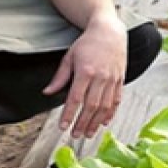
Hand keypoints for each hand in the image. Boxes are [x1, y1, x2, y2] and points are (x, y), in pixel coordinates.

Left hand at [45, 18, 126, 137]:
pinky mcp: (120, 80)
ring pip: (104, 107)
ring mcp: (112, 79)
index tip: (63, 126)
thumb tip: (48, 92)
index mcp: (85, 71)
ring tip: (88, 133)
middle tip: (74, 135)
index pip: (75, 98)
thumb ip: (60, 77)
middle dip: (82, 123)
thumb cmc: (88, 43)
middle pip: (91, 106)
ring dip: (96, 122)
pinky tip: (104, 122)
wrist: (110, 32)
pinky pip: (116, 100)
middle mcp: (101, 77)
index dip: (69, 114)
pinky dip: (110, 113)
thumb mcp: (69, 57)